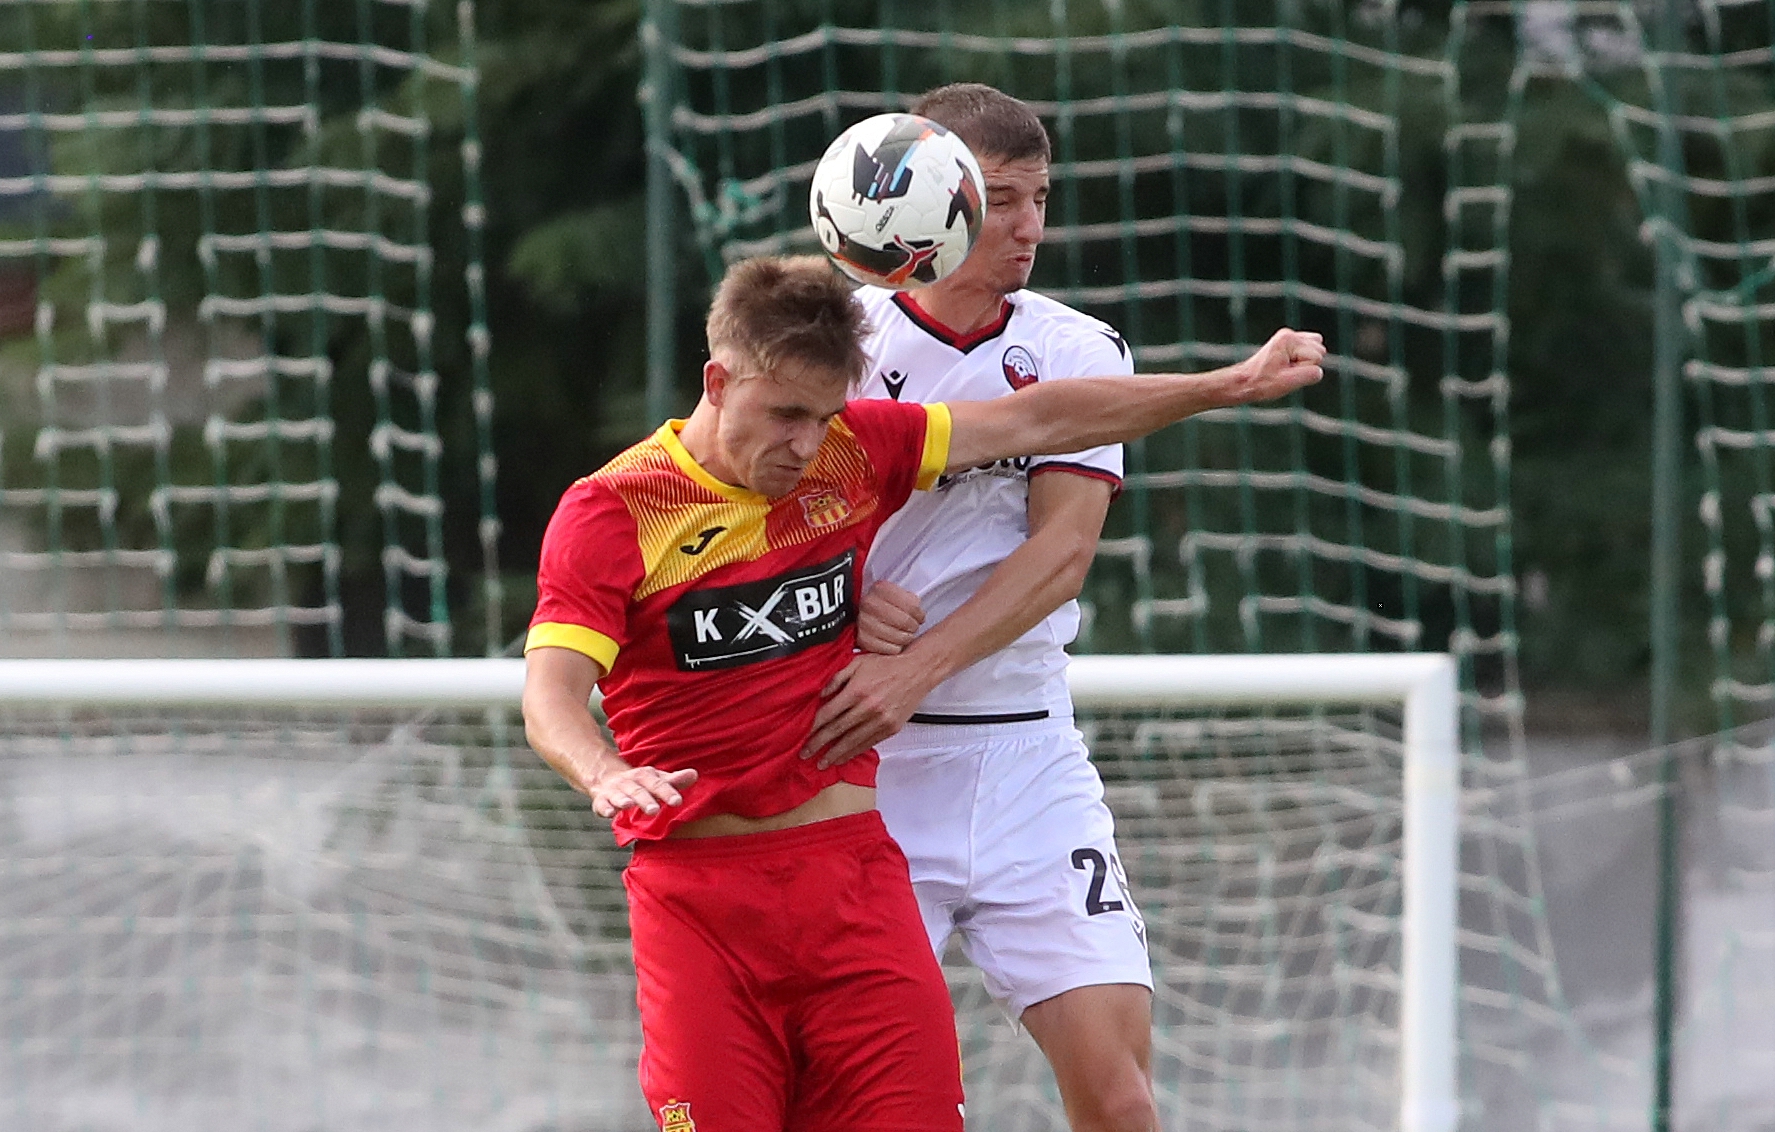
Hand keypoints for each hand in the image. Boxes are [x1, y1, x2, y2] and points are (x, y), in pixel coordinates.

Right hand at [584, 764, 698, 819]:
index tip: (677, 801)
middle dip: (646, 799)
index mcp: (645, 776)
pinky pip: (602, 804)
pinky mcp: (602, 800)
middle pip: (639, 790)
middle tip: (654, 810)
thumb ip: (674, 781)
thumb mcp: (656, 780)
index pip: (658, 784)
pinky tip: (609, 813)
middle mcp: (630, 782)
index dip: (667, 792)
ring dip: (623, 800)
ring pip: (619, 795)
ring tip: (628, 805)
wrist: (605, 776)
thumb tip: (694, 774)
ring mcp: (615, 791)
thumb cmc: (639, 782)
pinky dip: (604, 808)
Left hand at [801, 653, 935, 768]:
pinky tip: (843, 757)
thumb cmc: (887, 665)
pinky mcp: (891, 728)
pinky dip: (854, 752)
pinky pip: (868, 744)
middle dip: (818, 744)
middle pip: (837, 730)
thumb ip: (837, 678)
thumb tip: (820, 695)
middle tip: (805, 754)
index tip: (803, 735)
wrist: (917, 671)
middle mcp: (868, 708)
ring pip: (852, 742)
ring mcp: (880, 720)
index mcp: (857, 690)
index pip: (829, 713)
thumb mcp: (857, 662)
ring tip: (822, 763)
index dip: (814, 727)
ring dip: (835, 754)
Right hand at [856, 580, 925, 654]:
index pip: (911, 605)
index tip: (919, 616)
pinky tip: (894, 641)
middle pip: (904, 621)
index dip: (919, 614)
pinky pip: (889, 649)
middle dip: (913, 626)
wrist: (870, 613)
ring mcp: (863, 622)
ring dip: (906, 638)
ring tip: (904, 633)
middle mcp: (869, 603)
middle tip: (913, 626)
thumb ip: (913, 601)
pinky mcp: (862, 639)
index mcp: (880, 588)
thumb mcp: (902, 595)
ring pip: (898, 637)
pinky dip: (895, 648)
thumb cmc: (891, 605)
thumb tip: (920, 616)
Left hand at [1235, 328, 1326, 402]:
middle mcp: (1289, 334)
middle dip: (1305, 365)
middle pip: (1319, 350)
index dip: (1303, 370)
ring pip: (1317, 349)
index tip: (1284, 374)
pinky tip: (1288, 365)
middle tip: (1284, 372)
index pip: (1316, 357)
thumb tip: (1319, 370)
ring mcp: (1289, 336)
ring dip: (1304, 362)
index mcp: (1288, 339)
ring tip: (1285, 369)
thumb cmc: (1263, 383)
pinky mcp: (1289, 342)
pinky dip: (1303, 359)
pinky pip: (1311, 348)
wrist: (1245, 382)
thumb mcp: (1288, 382)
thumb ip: (1310, 374)